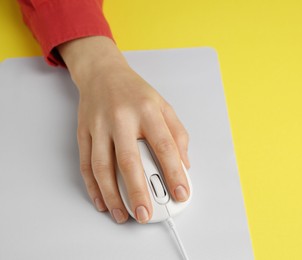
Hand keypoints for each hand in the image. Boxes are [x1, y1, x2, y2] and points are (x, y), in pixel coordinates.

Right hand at [58, 36, 189, 223]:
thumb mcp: (164, 106)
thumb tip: (184, 164)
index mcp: (147, 110)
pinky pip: (86, 164)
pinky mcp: (84, 132)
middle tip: (146, 213)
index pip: (165, 146)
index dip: (174, 173)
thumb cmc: (136, 92)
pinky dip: (93, 187)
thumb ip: (177, 134)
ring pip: (102, 167)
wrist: (102, 73)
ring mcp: (99, 126)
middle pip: (129, 161)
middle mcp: (122, 118)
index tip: (181, 193)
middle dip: (138, 192)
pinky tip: (102, 201)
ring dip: (112, 195)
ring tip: (123, 215)